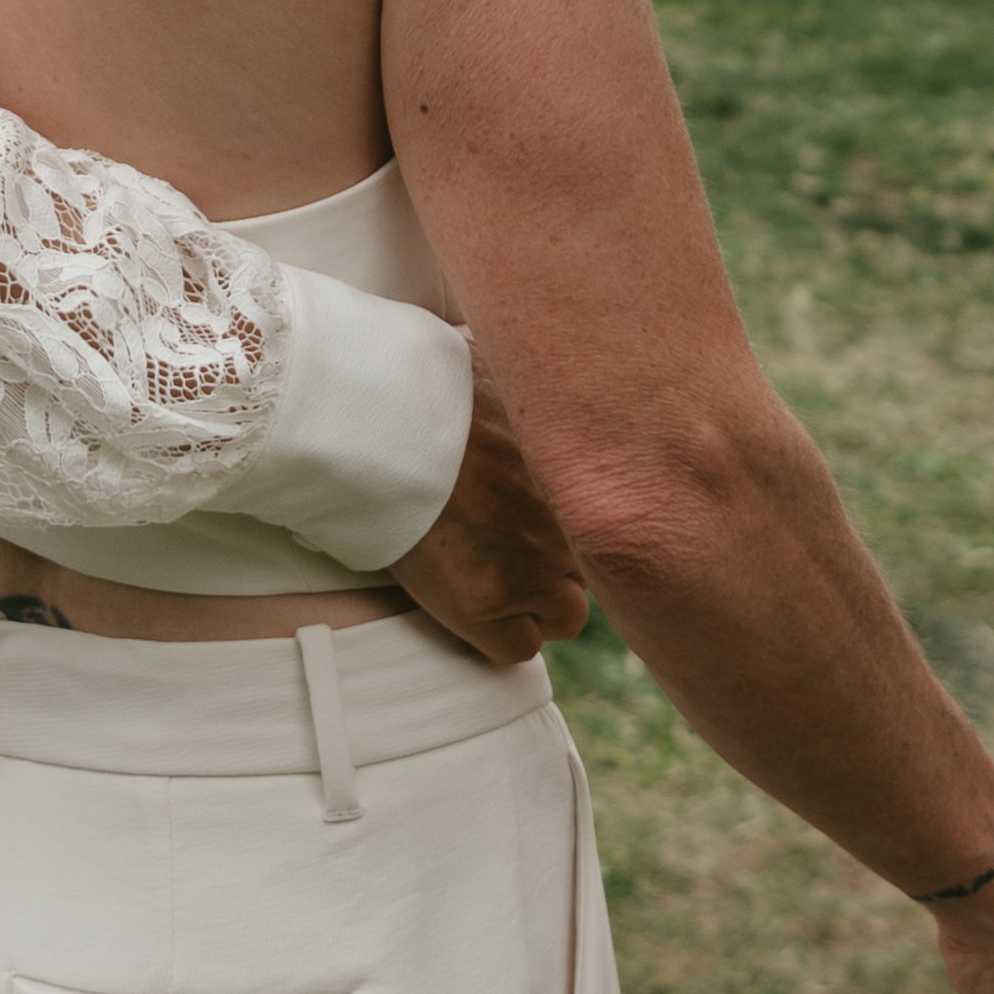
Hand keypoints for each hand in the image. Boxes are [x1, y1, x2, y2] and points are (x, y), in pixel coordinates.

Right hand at [390, 334, 590, 668]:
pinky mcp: (487, 607)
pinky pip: (518, 647)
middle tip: (513, 541)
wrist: (372, 425)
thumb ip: (535, 382)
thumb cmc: (421, 386)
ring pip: (566, 614)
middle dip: (561, 560)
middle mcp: (569, 522)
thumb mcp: (497, 366)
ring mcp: (532, 568)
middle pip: (594, 568)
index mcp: (582, 470)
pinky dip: (497, 632)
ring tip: (492, 573)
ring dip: (538, 601)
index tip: (543, 512)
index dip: (580, 521)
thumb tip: (544, 345)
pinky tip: (467, 597)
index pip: (620, 518)